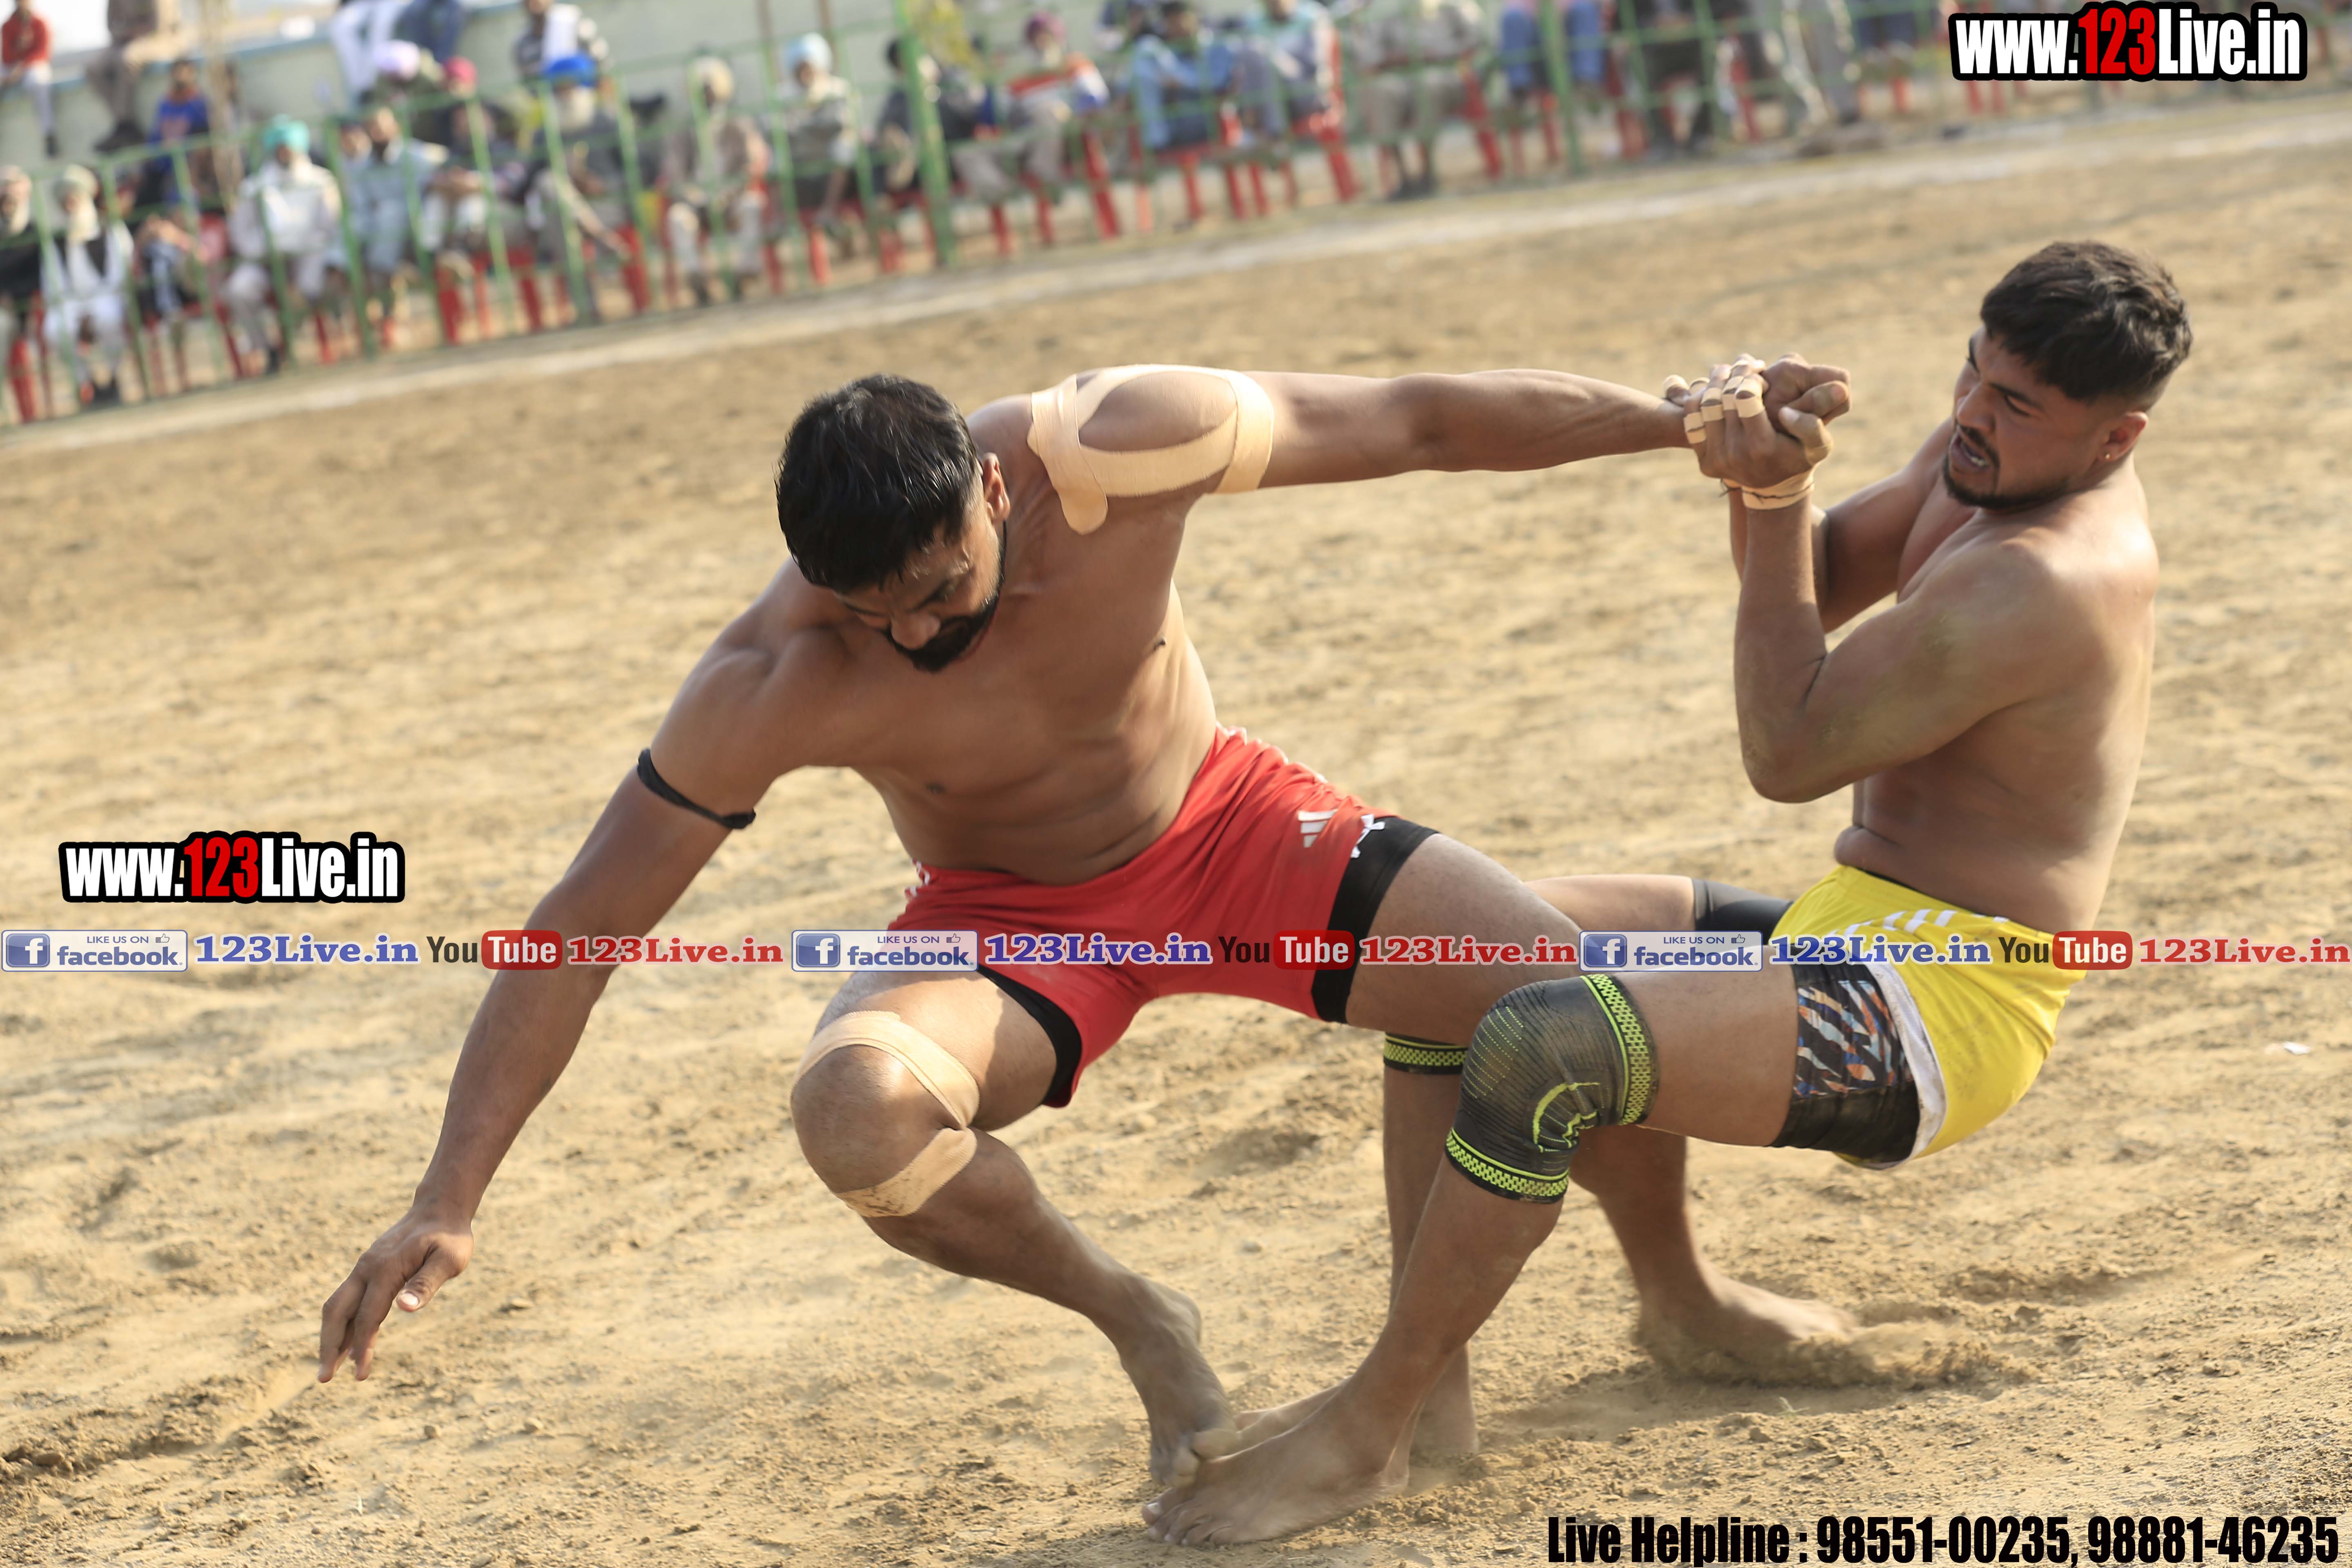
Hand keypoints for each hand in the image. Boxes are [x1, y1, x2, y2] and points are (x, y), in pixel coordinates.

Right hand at [318, 1204, 473, 1382]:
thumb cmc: (449, 1237)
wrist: (439, 1209)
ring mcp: (364, 1268)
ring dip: (331, 1337)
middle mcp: (367, 1269)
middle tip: (325, 1379)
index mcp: (385, 1270)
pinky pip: (347, 1299)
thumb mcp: (449, 1259)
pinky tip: (346, 1343)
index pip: (367, 1317)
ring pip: (336, 1306)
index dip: (362, 1347)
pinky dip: (342, 1323)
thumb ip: (426, 1283)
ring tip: (330, 1368)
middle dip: (328, 1346)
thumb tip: (405, 1308)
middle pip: (336, 1312)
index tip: (361, 1375)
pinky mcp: (367, 1269)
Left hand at [1665, 353, 1848, 500]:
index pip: (1744, 397)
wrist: (1775, 484)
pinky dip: (1701, 398)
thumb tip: (1788, 412)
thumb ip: (1812, 425)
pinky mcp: (1704, 461)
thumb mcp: (1818, 444)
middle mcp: (1734, 455)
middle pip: (1721, 397)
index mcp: (1762, 447)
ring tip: (1731, 372)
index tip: (1761, 375)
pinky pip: (1691, 420)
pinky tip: (1717, 389)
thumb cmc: (1799, 456)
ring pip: (1703, 404)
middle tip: (1746, 366)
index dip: (1751, 378)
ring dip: (1716, 381)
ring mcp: (1716, 459)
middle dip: (1734, 374)